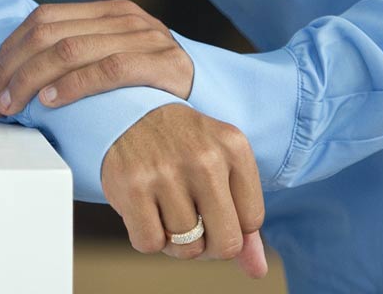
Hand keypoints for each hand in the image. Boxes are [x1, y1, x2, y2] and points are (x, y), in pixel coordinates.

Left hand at [0, 0, 190, 115]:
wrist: (216, 95)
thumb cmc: (152, 87)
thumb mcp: (116, 59)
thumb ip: (77, 57)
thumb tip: (13, 77)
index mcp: (106, 11)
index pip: (42, 19)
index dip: (11, 50)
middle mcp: (123, 17)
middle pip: (49, 34)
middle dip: (14, 69)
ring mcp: (145, 37)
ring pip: (70, 50)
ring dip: (32, 81)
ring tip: (14, 106)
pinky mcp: (164, 63)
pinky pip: (108, 70)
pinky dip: (73, 86)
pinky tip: (51, 102)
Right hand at [102, 104, 267, 278]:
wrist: (125, 111)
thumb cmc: (181, 146)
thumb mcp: (221, 164)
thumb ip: (243, 217)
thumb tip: (257, 270)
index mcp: (233, 146)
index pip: (251, 221)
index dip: (231, 224)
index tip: (212, 205)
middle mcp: (203, 157)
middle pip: (225, 243)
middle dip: (208, 243)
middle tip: (192, 219)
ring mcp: (165, 171)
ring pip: (187, 248)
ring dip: (175, 240)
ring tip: (165, 208)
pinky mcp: (131, 185)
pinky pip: (150, 243)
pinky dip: (147, 236)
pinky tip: (145, 209)